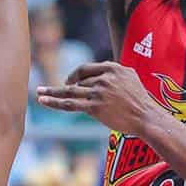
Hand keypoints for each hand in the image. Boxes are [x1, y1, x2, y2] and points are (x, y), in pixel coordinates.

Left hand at [36, 61, 161, 136]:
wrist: (147, 117)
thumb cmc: (140, 100)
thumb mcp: (130, 77)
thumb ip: (114, 72)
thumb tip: (102, 72)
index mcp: (112, 68)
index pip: (86, 68)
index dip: (75, 75)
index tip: (68, 82)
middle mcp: (104, 78)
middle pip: (77, 81)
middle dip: (63, 86)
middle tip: (49, 90)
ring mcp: (98, 92)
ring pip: (69, 91)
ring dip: (51, 91)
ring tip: (38, 92)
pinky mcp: (95, 107)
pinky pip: (70, 104)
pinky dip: (54, 102)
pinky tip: (43, 100)